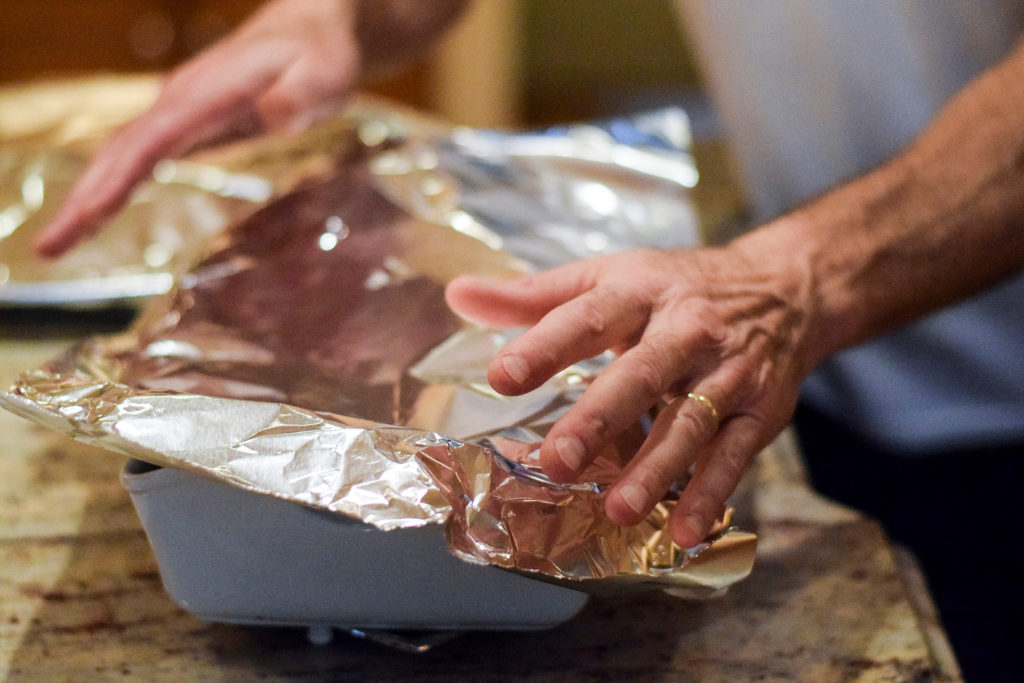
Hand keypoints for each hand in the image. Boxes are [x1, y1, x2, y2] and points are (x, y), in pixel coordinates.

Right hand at [34, 0, 361, 256]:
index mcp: (209, 94)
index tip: (86, 213)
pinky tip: (93, 212)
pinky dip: (111, 185)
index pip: (152, 141)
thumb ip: (300, 96)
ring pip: (122, 154)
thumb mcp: (326, 75)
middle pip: (121, 152)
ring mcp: (179, 110)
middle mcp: (181, 100)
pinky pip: (138, 156)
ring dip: (88, 196)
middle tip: (48, 249)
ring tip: (56, 244)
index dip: (118, 179)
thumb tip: (272, 115)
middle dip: (85, 199)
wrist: (308, 27)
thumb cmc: (320, 54)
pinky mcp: (186, 123)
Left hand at [445, 244, 820, 547]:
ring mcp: (727, 371)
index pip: (588, 316)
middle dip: (600, 418)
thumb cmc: (674, 286)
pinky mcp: (760, 409)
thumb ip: (531, 296)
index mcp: (639, 291)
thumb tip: (457, 295)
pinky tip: (684, 530)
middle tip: (556, 460)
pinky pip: (736, 454)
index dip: (546, 345)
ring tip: (618, 509)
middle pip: (643, 373)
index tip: (503, 376)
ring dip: (656, 468)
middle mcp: (686, 329)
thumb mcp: (606, 277)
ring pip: (691, 421)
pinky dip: (712, 492)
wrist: (783, 288)